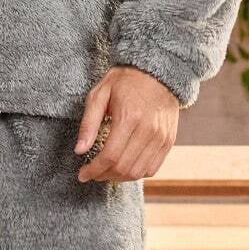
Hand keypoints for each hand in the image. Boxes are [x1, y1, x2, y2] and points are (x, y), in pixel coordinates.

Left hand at [74, 66, 178, 182]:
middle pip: (124, 168)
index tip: (82, 175)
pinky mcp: (169, 141)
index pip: (110, 156)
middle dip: (104, 176)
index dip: (94, 170)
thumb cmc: (124, 81)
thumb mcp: (99, 94)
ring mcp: (161, 137)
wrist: (157, 71)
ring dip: (119, 178)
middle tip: (92, 173)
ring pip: (138, 172)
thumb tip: (79, 151)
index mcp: (129, 118)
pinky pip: (152, 168)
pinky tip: (124, 167)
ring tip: (106, 172)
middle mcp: (148, 130)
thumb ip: (88, 123)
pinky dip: (136, 173)